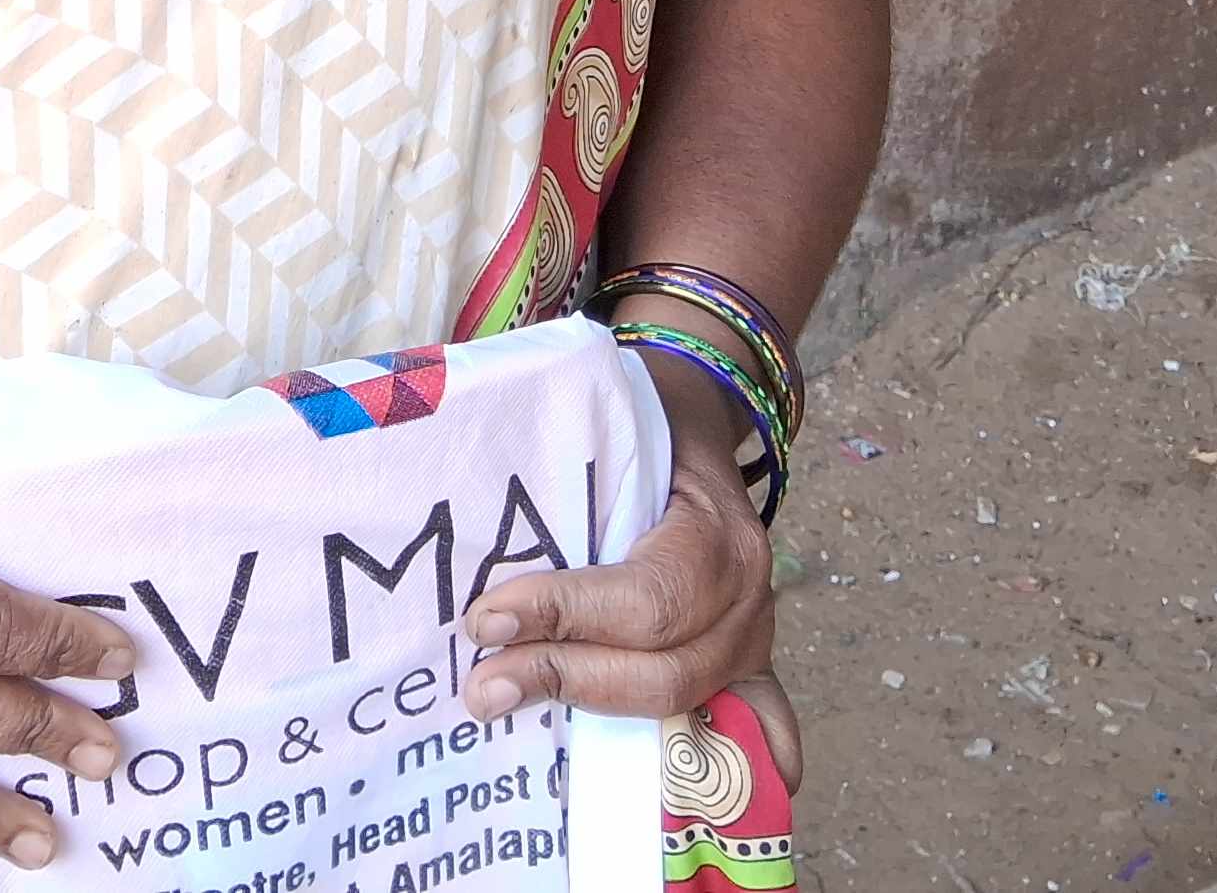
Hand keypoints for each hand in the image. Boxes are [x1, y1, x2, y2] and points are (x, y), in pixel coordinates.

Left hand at [453, 354, 800, 783]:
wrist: (693, 409)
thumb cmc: (641, 412)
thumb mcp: (608, 413)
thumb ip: (555, 461)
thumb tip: (461, 498)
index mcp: (716, 532)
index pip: (645, 600)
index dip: (563, 617)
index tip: (484, 620)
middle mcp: (747, 595)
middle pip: (662, 671)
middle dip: (564, 679)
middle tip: (481, 685)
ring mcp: (753, 637)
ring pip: (682, 703)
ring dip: (596, 718)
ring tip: (510, 709)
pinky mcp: (747, 663)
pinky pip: (754, 725)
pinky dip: (736, 769)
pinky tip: (693, 806)